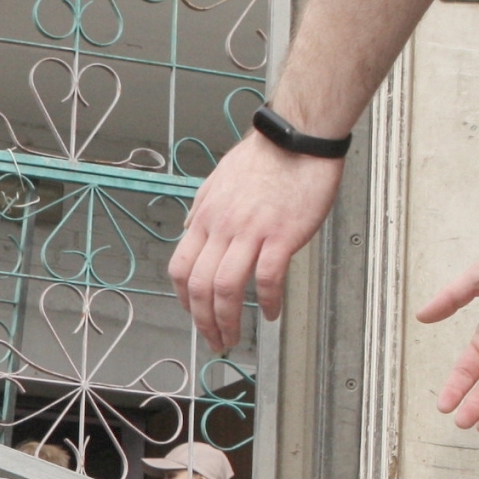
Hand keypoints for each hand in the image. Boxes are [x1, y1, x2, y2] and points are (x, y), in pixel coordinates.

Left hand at [169, 132, 345, 352]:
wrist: (297, 137)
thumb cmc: (265, 156)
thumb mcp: (218, 180)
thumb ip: (202, 208)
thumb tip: (188, 229)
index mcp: (206, 217)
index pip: (181, 267)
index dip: (183, 300)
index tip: (194, 316)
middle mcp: (222, 227)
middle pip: (200, 286)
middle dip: (203, 322)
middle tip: (214, 340)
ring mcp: (251, 232)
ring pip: (227, 288)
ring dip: (228, 321)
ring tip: (234, 336)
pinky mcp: (282, 235)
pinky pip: (268, 278)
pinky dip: (268, 302)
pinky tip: (271, 313)